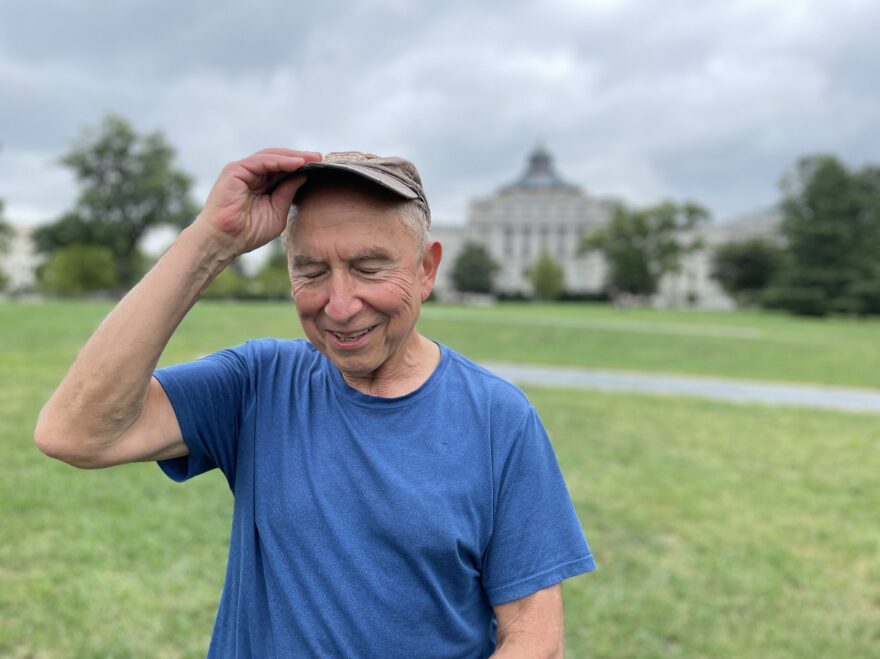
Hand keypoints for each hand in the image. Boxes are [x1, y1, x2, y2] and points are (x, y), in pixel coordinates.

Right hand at [196, 148, 321, 256]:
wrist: (225, 240)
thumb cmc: (248, 232)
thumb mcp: (277, 211)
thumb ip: (288, 193)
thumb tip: (303, 175)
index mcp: (260, 185)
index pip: (282, 169)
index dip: (300, 166)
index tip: (320, 165)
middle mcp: (251, 175)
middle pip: (278, 159)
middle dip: (299, 157)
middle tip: (319, 157)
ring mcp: (242, 171)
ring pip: (271, 156)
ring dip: (292, 156)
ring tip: (311, 158)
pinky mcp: (235, 170)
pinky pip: (261, 161)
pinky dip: (280, 160)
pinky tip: (296, 163)